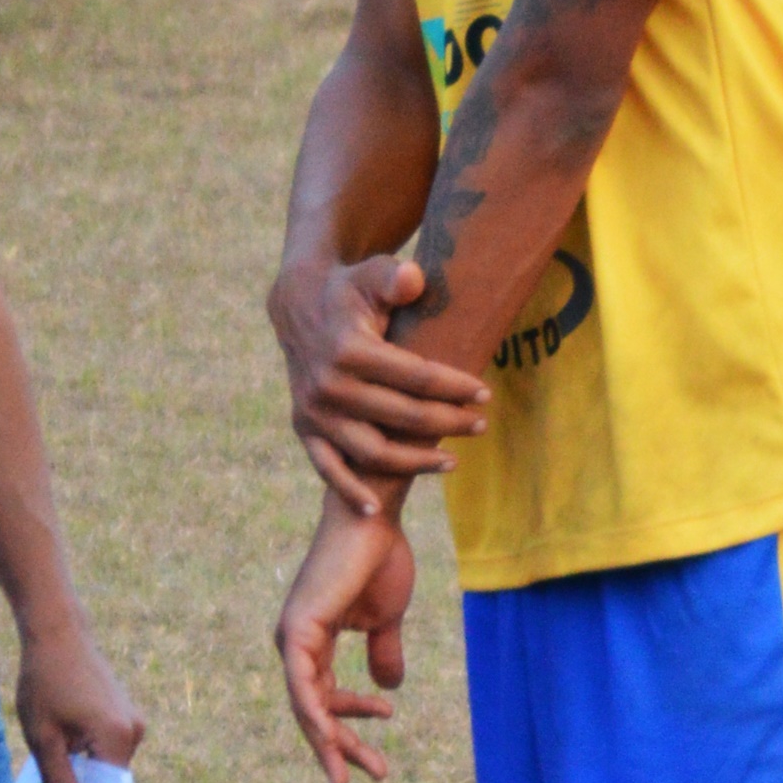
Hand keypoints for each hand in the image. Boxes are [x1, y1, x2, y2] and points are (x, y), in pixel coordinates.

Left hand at [17, 615, 145, 782]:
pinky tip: (65, 760)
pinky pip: (109, 751)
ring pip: (108, 767)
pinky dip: (90, 761)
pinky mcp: (125, 715)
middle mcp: (135, 731)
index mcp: (117, 737)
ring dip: (85, 778)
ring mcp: (133, 722)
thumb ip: (58, 782)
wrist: (58, 634)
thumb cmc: (46, 681)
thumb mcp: (43, 736)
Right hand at [269, 254, 489, 516]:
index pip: (416, 378)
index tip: (485, 394)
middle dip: (448, 422)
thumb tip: (413, 280)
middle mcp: (328, 387)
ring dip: (414, 462)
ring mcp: (314, 413)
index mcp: (349, 350)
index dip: (455, 387)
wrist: (298, 305)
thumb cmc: (350, 289)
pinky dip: (348, 492)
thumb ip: (394, 277)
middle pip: (402, 417)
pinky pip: (327, 469)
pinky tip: (374, 511)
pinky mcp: (304, 428)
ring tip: (451, 461)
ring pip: (372, 452)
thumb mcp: (371, 272)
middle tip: (480, 424)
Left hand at [275, 493, 415, 782]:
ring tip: (353, 773)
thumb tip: (389, 688)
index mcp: (313, 641)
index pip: (324, 697)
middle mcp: (296, 643)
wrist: (374, 516)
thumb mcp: (386, 616)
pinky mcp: (299, 629)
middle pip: (313, 711)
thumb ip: (383, 650)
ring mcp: (293, 637)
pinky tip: (330, 737)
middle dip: (341, 746)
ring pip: (306, 708)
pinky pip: (303, 685)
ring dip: (331, 743)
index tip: (387, 722)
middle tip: (373, 775)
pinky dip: (316, 715)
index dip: (353, 719)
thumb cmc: (380, 557)